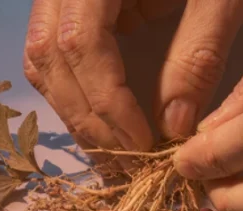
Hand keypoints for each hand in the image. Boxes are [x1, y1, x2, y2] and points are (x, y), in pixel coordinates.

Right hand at [23, 0, 242, 157]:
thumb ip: (200, 53)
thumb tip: (174, 128)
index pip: (80, 41)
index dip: (106, 100)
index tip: (142, 144)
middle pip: (48, 54)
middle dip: (86, 116)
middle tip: (124, 163)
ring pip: (42, 56)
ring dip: (75, 110)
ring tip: (113, 152)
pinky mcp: (74, 2)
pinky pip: (54, 50)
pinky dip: (76, 90)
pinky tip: (104, 120)